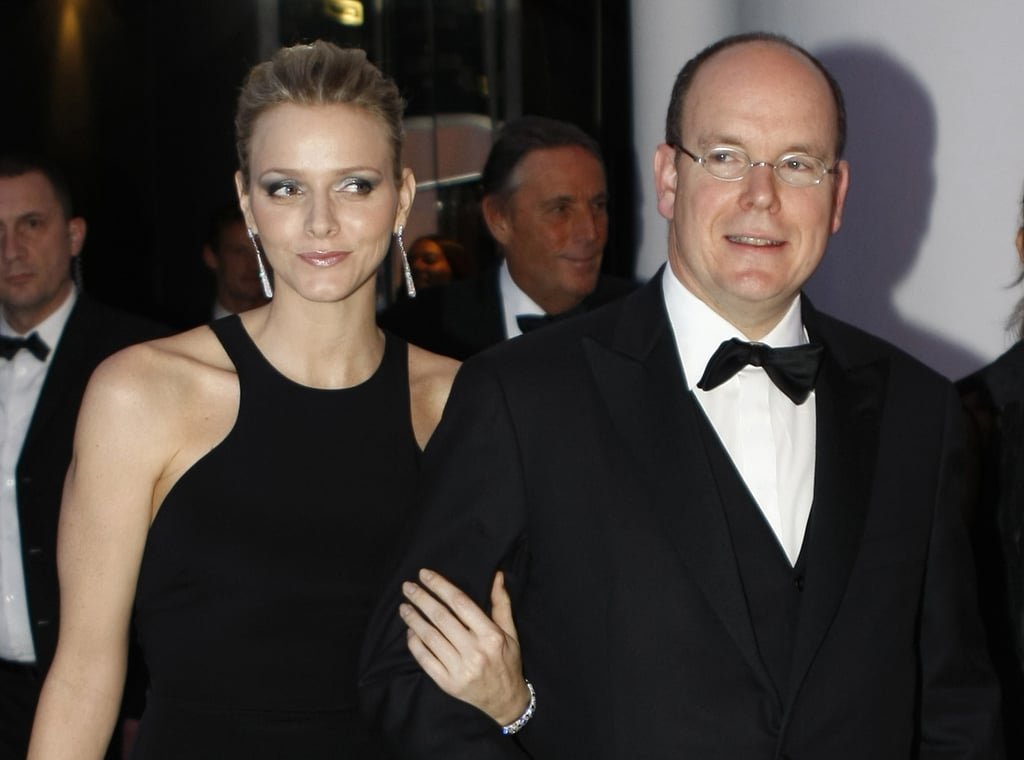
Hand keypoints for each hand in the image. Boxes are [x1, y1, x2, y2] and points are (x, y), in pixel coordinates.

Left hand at [400, 569, 531, 725]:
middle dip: (422, 599)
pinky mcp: (447, 684)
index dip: (440, 586)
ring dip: (414, 619)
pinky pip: (425, 659)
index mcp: (491, 635)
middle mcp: (475, 651)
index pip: (460, 603)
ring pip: (430, 638)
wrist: (505, 700)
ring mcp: (460, 669)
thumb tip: (496, 575)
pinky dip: (414, 643)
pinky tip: (410, 631)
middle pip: (441, 618)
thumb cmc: (507, 661)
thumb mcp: (510, 631)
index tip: (425, 574)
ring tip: (404, 606)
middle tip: (408, 586)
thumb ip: (501, 603)